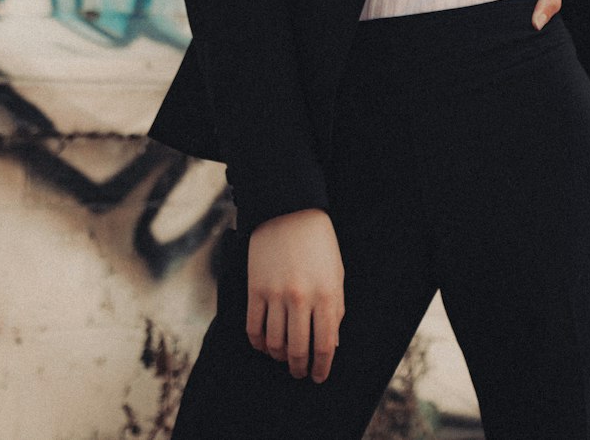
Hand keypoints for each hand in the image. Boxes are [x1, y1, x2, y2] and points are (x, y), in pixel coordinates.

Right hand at [246, 208, 344, 382]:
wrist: (290, 211)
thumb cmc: (319, 244)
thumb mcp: (336, 274)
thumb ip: (336, 310)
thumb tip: (331, 344)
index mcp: (326, 295)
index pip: (325, 346)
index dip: (322, 367)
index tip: (319, 377)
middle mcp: (301, 299)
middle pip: (298, 349)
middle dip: (300, 368)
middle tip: (300, 373)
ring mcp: (276, 295)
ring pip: (274, 344)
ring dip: (279, 357)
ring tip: (283, 358)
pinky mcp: (255, 289)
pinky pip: (253, 328)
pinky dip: (258, 343)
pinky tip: (264, 345)